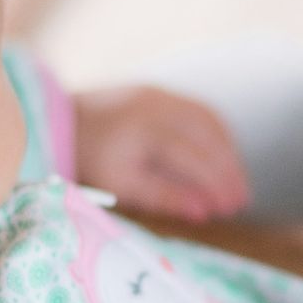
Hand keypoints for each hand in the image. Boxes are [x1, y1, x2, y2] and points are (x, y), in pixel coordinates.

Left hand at [72, 86, 248, 222]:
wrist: (60, 120)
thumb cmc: (89, 160)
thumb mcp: (121, 186)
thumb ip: (164, 197)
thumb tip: (204, 212)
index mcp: (144, 131)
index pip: (193, 158)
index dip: (216, 183)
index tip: (231, 208)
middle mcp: (156, 106)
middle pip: (207, 137)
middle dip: (229, 169)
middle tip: (242, 200)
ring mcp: (160, 94)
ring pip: (209, 120)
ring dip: (228, 151)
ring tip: (236, 181)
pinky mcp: (159, 91)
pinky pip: (199, 110)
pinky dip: (217, 134)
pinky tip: (222, 156)